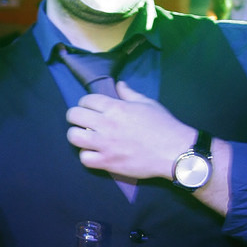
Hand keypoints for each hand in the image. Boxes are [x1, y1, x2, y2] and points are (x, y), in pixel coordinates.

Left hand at [65, 81, 194, 180]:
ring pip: (73, 137)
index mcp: (115, 107)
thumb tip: (119, 84)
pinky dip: (87, 156)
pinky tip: (94, 153)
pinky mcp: (107, 162)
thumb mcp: (147, 103)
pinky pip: (84, 159)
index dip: (86, 103)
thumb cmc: (163, 125)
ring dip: (77, 135)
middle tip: (83, 121)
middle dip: (76, 116)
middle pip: (73, 115)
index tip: (91, 107)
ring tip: (85, 137)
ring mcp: (105, 144)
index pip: (86, 100)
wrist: (173, 151)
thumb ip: (129, 94)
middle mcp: (106, 124)